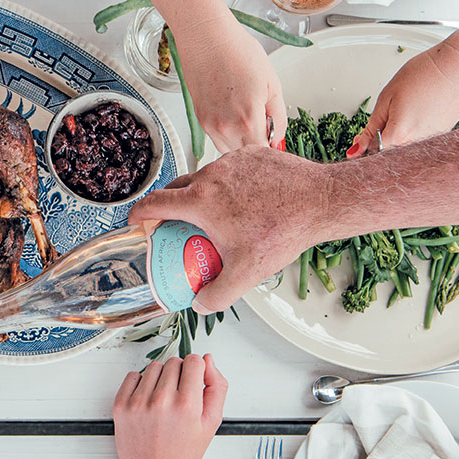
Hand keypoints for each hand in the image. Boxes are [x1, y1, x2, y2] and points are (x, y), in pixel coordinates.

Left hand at [113, 354, 227, 458]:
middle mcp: (161, 400)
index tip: (194, 384)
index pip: (194, 361)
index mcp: (187, 404)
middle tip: (179, 398)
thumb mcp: (211, 423)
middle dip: (180, 375)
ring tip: (164, 401)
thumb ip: (217, 387)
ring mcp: (138, 402)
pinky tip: (148, 401)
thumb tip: (208, 360)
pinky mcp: (121, 405)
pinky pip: (133, 375)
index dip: (197, 371)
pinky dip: (141, 384)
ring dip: (160, 378)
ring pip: (153, 366)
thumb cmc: (183, 453)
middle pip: (174, 362)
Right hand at [128, 146, 331, 311]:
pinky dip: (229, 184)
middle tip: (177, 226)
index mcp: (201, 201)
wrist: (321, 201)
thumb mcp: (246, 273)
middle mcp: (211, 175)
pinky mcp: (251, 153)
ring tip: (217, 216)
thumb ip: (217, 295)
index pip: (154, 203)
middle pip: (176, 189)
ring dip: (203, 195)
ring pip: (205, 177)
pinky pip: (229, 168)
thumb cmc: (284, 232)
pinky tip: (245, 201)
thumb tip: (199, 304)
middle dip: (170, 206)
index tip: (136, 222)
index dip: (138, 214)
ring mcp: (231, 161)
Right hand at [173, 17, 287, 152]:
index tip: (275, 141)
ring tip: (248, 122)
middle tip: (265, 131)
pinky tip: (233, 115)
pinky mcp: (200, 120)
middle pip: (246, 155)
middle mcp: (226, 128)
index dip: (272, 149)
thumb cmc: (238, 53)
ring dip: (241, 143)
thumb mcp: (273, 85)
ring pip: (229, 150)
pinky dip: (228, 134)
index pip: (264, 152)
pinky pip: (216, 138)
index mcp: (249, 120)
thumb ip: (278, 117)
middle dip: (257, 147)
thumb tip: (277, 137)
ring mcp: (210, 126)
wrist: (207, 39)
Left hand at [347, 39, 458, 156]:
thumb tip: (358, 148)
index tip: (356, 144)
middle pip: (389, 154)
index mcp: (400, 135)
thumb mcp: (387, 97)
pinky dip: (413, 132)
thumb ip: (372, 127)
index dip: (362, 148)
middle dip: (379, 144)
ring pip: (405, 148)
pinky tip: (418, 112)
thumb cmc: (426, 74)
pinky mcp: (443, 136)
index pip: (373, 155)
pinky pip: (420, 142)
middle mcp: (418, 144)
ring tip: (406, 109)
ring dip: (397, 137)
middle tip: (382, 121)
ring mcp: (432, 142)